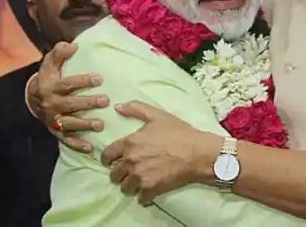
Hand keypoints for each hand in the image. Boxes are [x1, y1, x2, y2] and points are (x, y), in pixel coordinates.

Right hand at [29, 42, 107, 151]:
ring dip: (85, 124)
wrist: (33, 98)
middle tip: (105, 100)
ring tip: (101, 125)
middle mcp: (51, 104)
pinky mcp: (56, 131)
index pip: (67, 84)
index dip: (82, 81)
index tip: (99, 78)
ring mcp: (53, 119)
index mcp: (50, 86)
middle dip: (88, 103)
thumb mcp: (50, 62)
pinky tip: (90, 148)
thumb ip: (60, 53)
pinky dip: (77, 144)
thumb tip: (73, 45)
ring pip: (69, 123)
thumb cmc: (49, 77)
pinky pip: (66, 140)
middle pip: (70, 104)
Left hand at [101, 101, 221, 205]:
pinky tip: (149, 190)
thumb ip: (136, 109)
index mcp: (129, 143)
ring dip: (130, 185)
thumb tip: (117, 106)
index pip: (107, 155)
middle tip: (128, 171)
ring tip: (138, 182)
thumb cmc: (179, 133)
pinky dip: (144, 196)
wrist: (198, 153)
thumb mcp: (158, 116)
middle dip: (120, 173)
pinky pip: (140, 198)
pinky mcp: (151, 189)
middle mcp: (130, 161)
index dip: (109, 158)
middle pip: (114, 174)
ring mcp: (140, 177)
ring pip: (125, 187)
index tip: (113, 160)